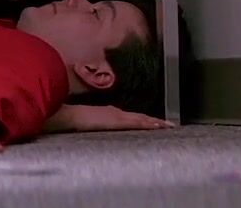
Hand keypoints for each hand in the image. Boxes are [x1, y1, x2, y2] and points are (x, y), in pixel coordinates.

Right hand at [45, 104, 175, 132]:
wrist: (71, 116)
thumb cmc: (75, 120)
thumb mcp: (86, 121)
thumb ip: (91, 121)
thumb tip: (92, 125)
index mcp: (110, 113)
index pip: (130, 117)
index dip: (143, 119)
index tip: (153, 122)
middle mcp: (117, 113)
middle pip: (139, 117)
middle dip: (154, 120)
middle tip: (169, 124)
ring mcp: (119, 116)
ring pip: (141, 119)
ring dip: (155, 122)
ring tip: (169, 126)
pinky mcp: (119, 121)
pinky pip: (137, 123)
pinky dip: (148, 124)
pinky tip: (157, 126)